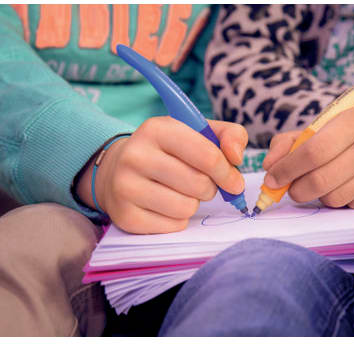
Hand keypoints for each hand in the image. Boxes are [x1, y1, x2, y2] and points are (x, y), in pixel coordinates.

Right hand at [76, 117, 247, 233]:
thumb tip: (235, 157)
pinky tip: (166, 205)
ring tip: (180, 192)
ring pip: (187, 207)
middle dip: (209, 187)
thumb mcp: (198, 132)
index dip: (227, 173)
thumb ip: (230, 135)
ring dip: (193, 203)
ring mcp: (125, 187)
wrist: (118, 169)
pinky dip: (178, 219)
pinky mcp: (125, 216)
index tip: (234, 182)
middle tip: (200, 183)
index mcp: (157, 129)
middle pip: (199, 184)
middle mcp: (135, 155)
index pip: (208, 156)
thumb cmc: (170, 151)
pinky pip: (174, 225)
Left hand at [262, 106, 353, 209]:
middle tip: (292, 189)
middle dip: (297, 190)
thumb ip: (289, 143)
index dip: (287, 169)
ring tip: (326, 183)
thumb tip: (269, 167)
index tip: (272, 180)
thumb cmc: (353, 137)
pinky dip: (343, 201)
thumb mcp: (323, 129)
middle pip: (321, 180)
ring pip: (335, 198)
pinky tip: (350, 187)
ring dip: (320, 196)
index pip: (313, 151)